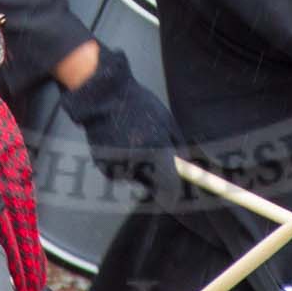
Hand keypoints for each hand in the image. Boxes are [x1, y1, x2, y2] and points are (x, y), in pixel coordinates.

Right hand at [56, 45, 181, 189]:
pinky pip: (119, 174)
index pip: (170, 185)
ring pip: (136, 179)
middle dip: (156, 177)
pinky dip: (122, 165)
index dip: (175, 190)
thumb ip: (178, 145)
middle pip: (153, 185)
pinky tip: (119, 144)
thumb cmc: (139, 106)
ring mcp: (120, 166)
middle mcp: (138, 164)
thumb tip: (187, 165)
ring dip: (138, 169)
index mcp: (157, 153)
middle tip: (153, 158)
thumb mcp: (166, 121)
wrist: (105, 98)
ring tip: (133, 142)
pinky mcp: (105, 167)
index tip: (177, 192)